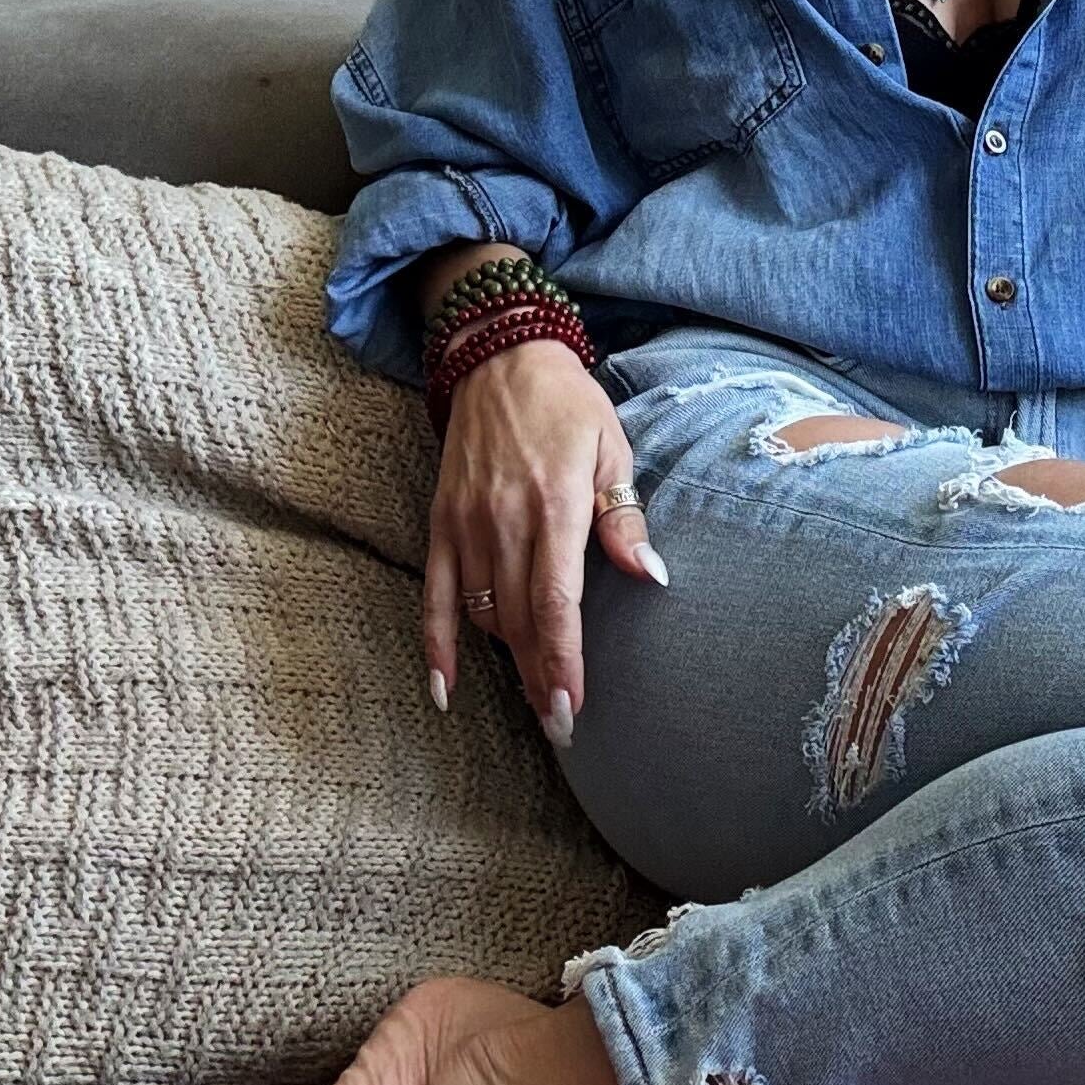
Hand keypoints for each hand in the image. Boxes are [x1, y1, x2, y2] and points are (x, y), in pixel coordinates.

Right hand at [421, 334, 662, 748]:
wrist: (500, 357)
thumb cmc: (568, 405)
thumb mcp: (612, 450)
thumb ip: (624, 519)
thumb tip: (651, 576)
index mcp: (554, 505)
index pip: (557, 602)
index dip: (564, 661)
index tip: (573, 708)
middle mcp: (504, 520)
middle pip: (521, 620)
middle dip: (541, 677)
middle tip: (563, 727)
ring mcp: (466, 524)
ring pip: (484, 613)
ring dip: (508, 661)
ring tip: (534, 700)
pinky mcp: (440, 522)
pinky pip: (432, 594)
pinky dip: (436, 643)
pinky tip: (444, 688)